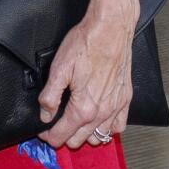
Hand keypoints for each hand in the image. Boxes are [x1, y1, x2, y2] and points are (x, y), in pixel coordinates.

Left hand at [38, 5, 135, 150]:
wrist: (110, 30)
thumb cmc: (86, 44)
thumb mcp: (59, 68)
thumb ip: (50, 96)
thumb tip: (45, 114)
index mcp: (84, 107)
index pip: (63, 134)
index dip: (50, 136)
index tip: (43, 132)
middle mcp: (102, 112)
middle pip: (80, 139)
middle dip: (65, 136)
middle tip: (55, 126)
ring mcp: (116, 107)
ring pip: (99, 137)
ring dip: (86, 135)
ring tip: (75, 124)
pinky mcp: (125, 99)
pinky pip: (118, 126)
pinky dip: (107, 129)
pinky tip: (99, 121)